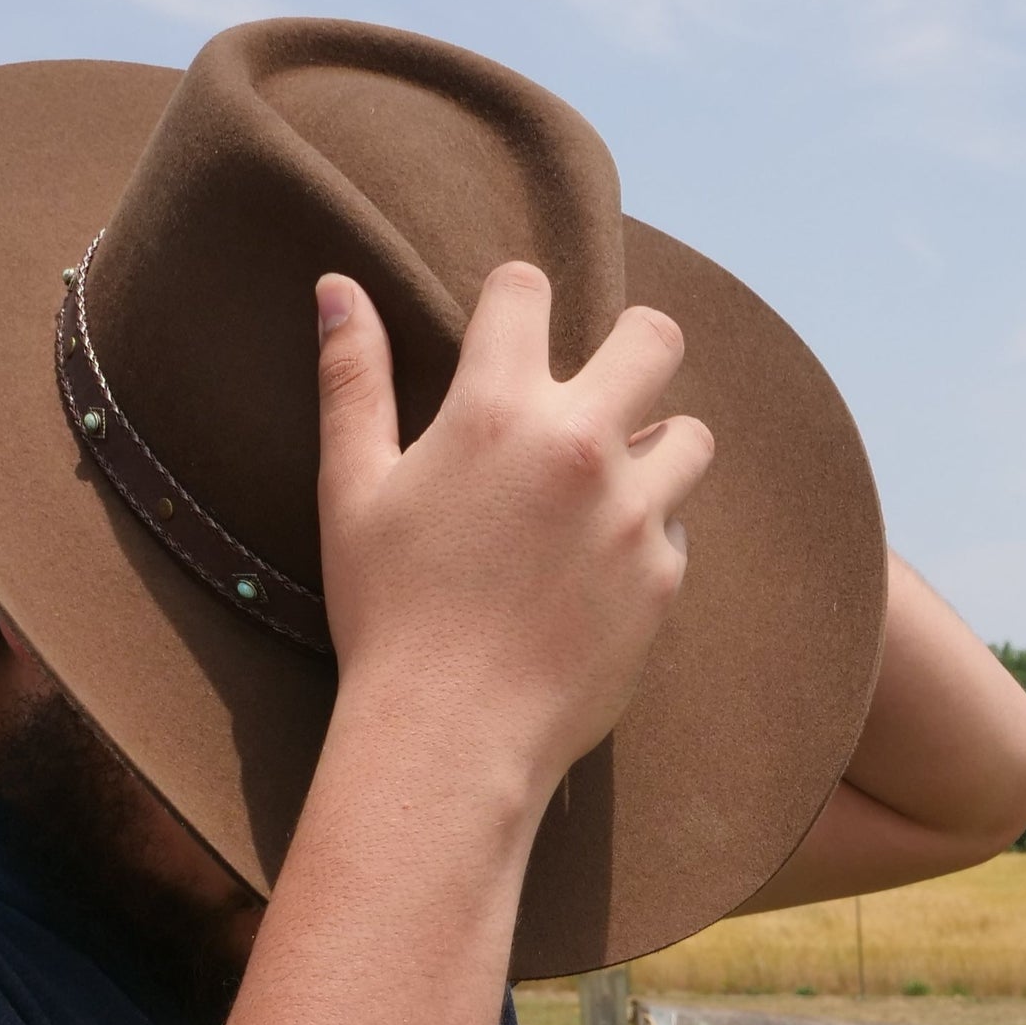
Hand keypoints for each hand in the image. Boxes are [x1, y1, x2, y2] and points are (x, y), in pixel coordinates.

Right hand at [314, 263, 712, 804]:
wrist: (449, 737)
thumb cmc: (387, 616)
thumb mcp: (352, 492)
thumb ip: (352, 382)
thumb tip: (336, 287)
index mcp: (495, 410)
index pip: (528, 291)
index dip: (514, 304)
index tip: (506, 340)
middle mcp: (579, 445)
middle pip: (653, 338)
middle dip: (630, 350)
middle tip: (595, 393)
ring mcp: (632, 513)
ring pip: (689, 435)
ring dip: (655, 446)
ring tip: (605, 487)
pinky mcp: (661, 578)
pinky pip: (677, 528)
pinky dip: (646, 537)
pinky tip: (595, 572)